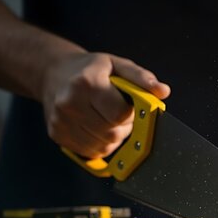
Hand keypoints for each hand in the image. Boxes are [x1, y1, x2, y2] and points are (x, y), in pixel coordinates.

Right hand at [41, 52, 169, 157]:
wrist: (54, 74)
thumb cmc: (91, 69)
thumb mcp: (118, 65)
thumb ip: (141, 78)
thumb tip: (163, 91)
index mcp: (87, 83)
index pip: (120, 114)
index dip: (131, 114)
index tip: (129, 106)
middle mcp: (70, 103)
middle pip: (112, 133)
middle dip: (123, 127)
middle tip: (119, 113)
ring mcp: (61, 121)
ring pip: (103, 147)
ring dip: (113, 137)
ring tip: (107, 119)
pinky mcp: (57, 134)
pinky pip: (90, 152)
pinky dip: (100, 144)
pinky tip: (96, 127)